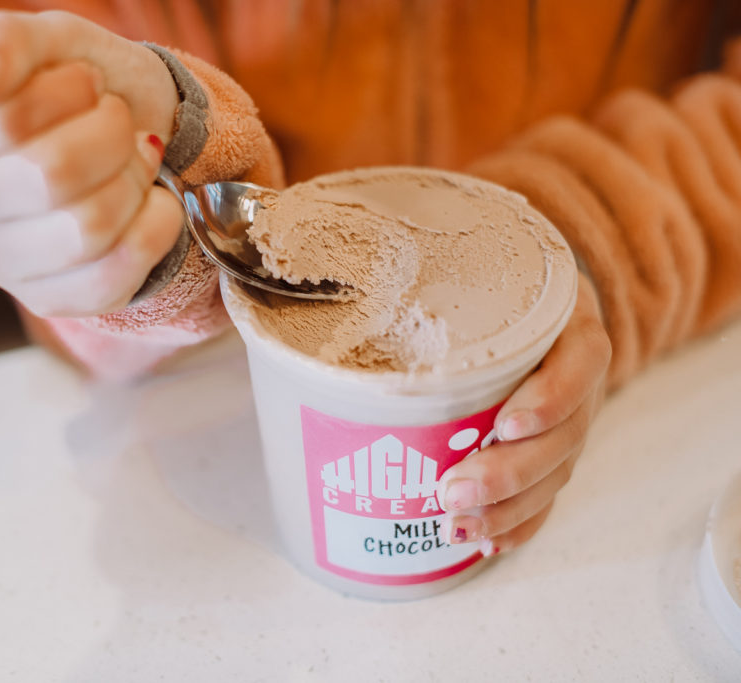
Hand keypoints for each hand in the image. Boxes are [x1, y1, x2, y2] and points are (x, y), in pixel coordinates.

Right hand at [0, 10, 183, 316]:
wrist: (139, 133)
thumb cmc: (85, 91)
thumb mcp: (52, 42)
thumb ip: (5, 41)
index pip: (6, 120)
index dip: (70, 95)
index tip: (88, 83)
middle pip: (51, 175)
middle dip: (111, 136)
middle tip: (119, 121)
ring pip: (88, 228)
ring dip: (135, 182)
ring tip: (135, 162)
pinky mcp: (48, 298)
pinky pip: (114, 275)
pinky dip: (155, 228)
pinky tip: (152, 203)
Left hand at [437, 275, 610, 555]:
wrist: (535, 302)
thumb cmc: (499, 281)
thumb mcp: (487, 262)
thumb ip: (442, 260)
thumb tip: (369, 250)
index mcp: (573, 332)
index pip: (580, 368)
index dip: (550, 399)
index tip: (506, 422)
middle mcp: (579, 384)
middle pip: (564, 437)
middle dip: (509, 472)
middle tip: (452, 490)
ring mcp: (570, 425)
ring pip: (553, 476)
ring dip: (507, 508)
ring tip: (456, 526)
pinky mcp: (554, 455)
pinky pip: (545, 498)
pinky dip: (518, 524)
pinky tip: (486, 542)